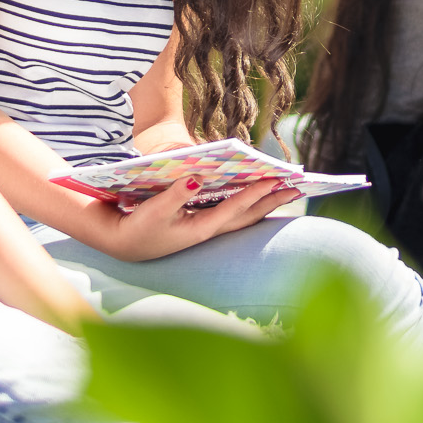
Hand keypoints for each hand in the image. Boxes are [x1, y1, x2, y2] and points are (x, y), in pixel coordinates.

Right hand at [95, 175, 299, 263]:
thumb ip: (174, 195)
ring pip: (245, 216)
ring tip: (286, 191)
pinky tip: (260, 197)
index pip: (235, 208)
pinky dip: (250, 204)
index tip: (274, 181)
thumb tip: (195, 179)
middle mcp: (210, 229)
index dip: (254, 194)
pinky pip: (235, 213)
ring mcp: (208, 228)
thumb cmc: (138, 227)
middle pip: (249, 214)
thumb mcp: (153, 211)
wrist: (124, 243)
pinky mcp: (203, 224)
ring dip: (266, 203)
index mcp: (201, 228)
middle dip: (273, 200)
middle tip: (298, 187)